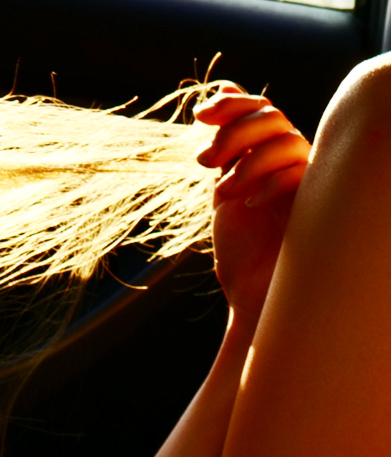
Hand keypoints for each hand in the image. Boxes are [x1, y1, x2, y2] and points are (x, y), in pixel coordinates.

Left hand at [194, 83, 308, 325]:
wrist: (255, 292)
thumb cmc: (241, 249)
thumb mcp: (224, 193)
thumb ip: (224, 154)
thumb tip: (213, 104)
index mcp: (265, 156)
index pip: (259, 109)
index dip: (232, 103)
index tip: (200, 115)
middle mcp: (289, 162)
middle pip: (272, 117)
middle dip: (234, 130)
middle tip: (205, 161)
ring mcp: (305, 178)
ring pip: (286, 140)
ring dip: (248, 161)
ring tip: (224, 193)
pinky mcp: (317, 200)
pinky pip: (301, 171)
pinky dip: (270, 182)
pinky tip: (249, 204)